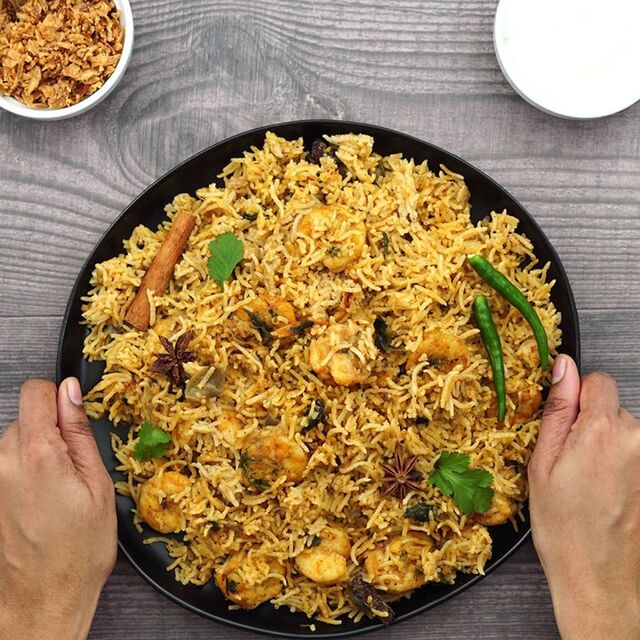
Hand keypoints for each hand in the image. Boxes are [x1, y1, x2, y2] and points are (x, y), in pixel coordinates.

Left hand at [0, 379, 116, 639]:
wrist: (44, 598)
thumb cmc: (78, 549)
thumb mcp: (96, 484)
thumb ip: (78, 432)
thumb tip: (71, 391)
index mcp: (36, 454)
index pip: (36, 391)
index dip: (60, 397)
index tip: (74, 417)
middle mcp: (3, 462)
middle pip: (26, 418)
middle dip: (51, 432)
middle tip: (74, 468)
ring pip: (16, 441)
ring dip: (38, 453)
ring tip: (58, 490)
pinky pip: (8, 465)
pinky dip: (26, 472)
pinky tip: (42, 502)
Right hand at [529, 356, 639, 639]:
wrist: (601, 580)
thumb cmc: (565, 528)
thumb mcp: (543, 464)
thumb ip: (558, 410)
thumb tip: (563, 368)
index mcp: (604, 431)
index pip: (598, 380)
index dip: (577, 396)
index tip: (564, 420)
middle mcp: (637, 441)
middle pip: (612, 408)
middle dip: (591, 425)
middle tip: (570, 462)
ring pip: (624, 433)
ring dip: (607, 448)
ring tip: (588, 484)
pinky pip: (634, 456)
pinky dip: (620, 467)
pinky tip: (606, 494)